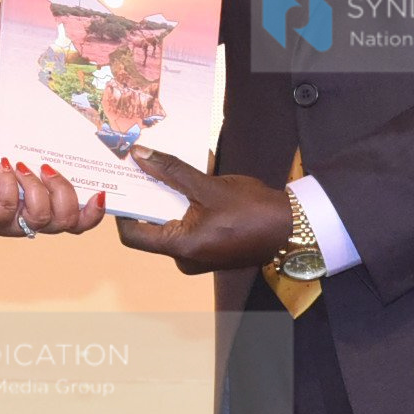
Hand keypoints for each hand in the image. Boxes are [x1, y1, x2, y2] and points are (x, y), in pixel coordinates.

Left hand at [0, 127, 107, 238]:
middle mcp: (31, 220)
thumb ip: (51, 152)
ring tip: (23, 165)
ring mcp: (10, 223)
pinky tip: (4, 166)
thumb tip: (79, 140)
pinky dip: (10, 184)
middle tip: (48, 168)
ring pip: (40, 219)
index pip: (78, 223)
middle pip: (66, 223)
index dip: (93, 214)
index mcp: (47, 207)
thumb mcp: (28, 150)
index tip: (101, 193)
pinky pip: (9, 209)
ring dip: (36, 188)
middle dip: (65, 193)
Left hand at [114, 147, 292, 274]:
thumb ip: (171, 171)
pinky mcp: (208, 249)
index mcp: (181, 248)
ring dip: (165, 197)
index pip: (133, 234)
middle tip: (138, 168)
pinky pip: (185, 226)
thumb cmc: (253, 210)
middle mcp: (184, 258)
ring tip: (162, 168)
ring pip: (169, 223)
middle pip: (151, 227)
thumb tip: (140, 156)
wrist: (292, 227)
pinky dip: (182, 205)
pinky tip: (185, 181)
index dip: (123, 209)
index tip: (121, 182)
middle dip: (146, 196)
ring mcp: (196, 256)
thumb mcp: (208, 186)